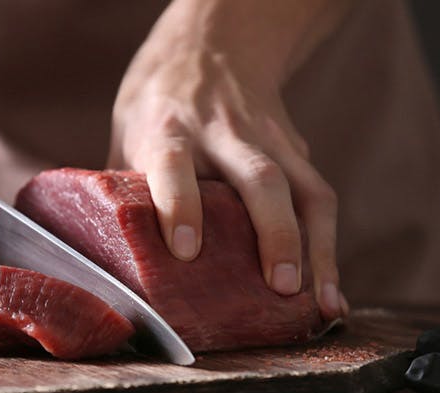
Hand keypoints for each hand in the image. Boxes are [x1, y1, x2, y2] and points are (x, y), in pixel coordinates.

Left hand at [109, 0, 350, 319]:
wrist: (211, 43)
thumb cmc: (157, 106)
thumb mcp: (127, 136)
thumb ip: (125, 193)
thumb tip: (111, 262)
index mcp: (169, 130)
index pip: (174, 166)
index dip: (179, 206)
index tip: (184, 251)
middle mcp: (223, 133)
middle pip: (258, 178)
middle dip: (273, 233)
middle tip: (279, 285)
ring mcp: (267, 139)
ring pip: (303, 189)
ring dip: (316, 248)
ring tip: (320, 303)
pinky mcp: (296, 150)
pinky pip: (318, 198)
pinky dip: (327, 246)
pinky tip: (329, 290)